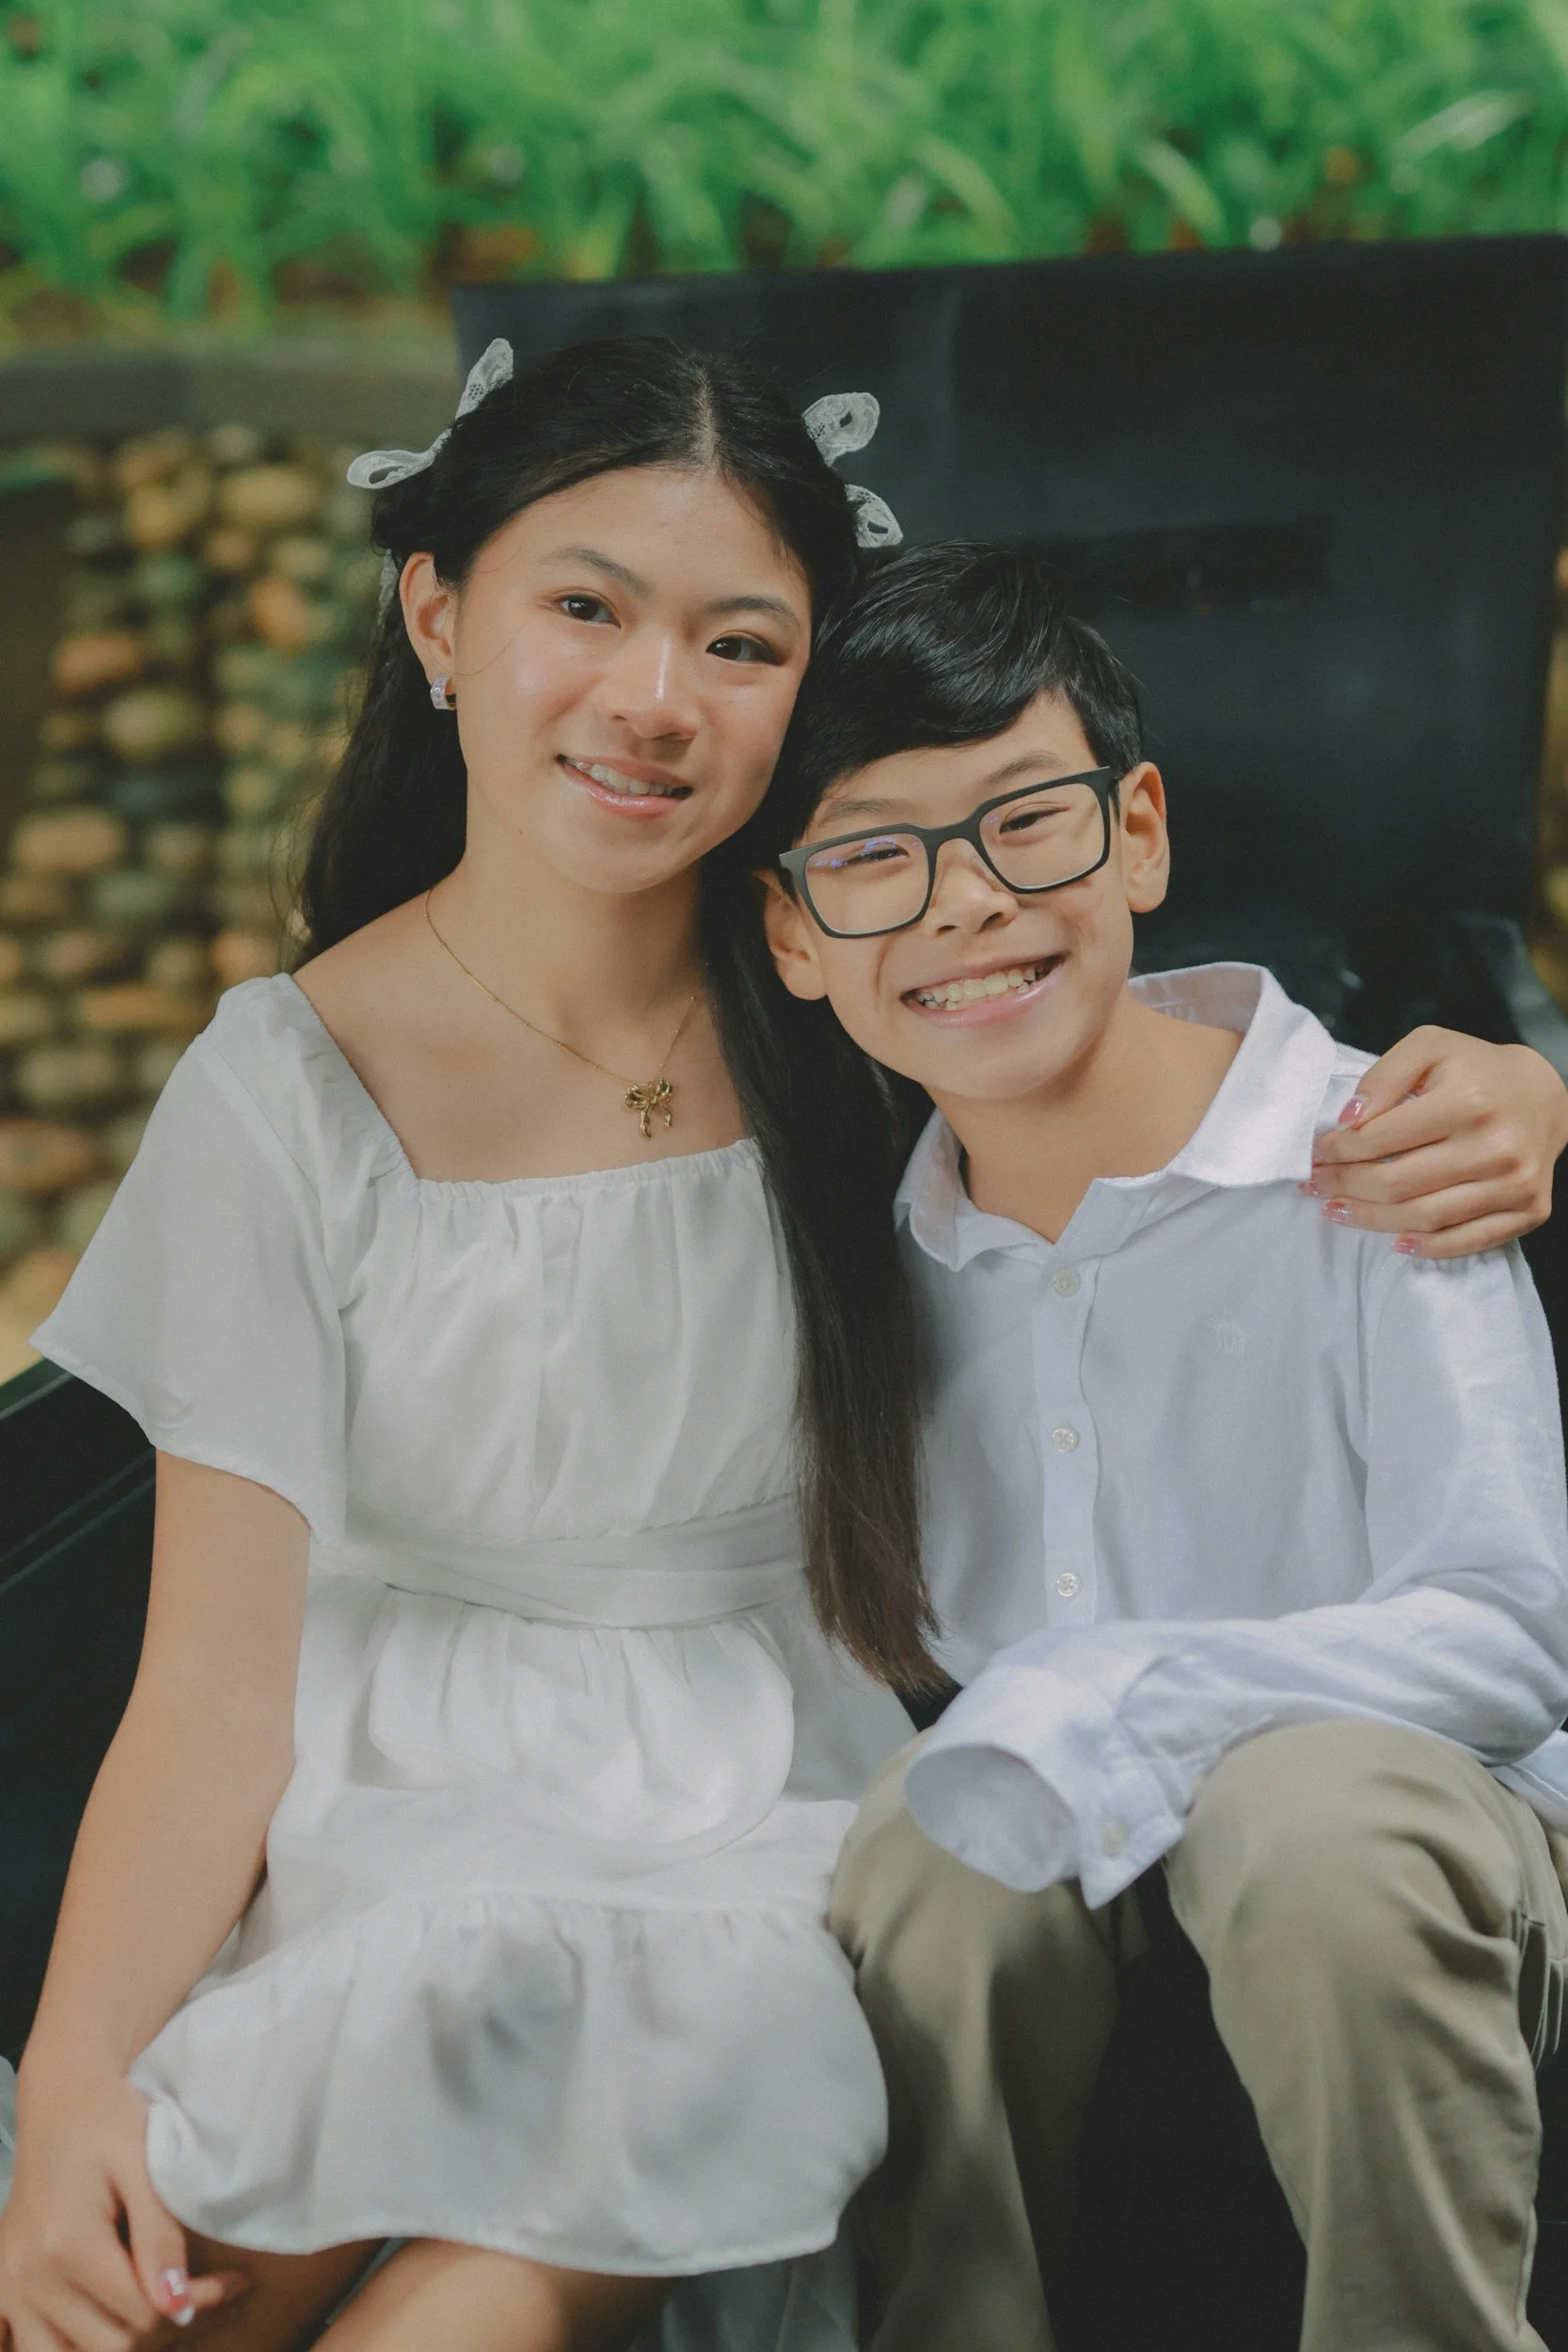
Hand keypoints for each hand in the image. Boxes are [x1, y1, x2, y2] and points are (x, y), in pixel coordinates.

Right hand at [0, 2063, 246, 2348]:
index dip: (197, 2304)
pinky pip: (29, 2348)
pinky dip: (69, 2348)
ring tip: (162, 2311)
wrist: (61, 2100)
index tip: (233, 2282)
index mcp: (66, 2245)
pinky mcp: (2, 2290)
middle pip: (111, 2346)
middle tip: (206, 2296)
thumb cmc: (110, 2121)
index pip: (143, 2313)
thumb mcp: (145, 2164)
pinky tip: (108, 2324)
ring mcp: (9, 2289)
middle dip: (167, 2327)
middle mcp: (29, 2278)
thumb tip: (177, 2305)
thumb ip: (160, 2236)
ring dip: (121, 2344)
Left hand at [1307, 1029, 1567, 1259]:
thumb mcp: (1429, 1047)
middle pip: (1397, 1184)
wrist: (1544, 1095)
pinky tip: (1395, 1241)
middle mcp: (1496, 1147)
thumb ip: (1383, 1076)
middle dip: (1344, 1186)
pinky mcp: (1528, 1210)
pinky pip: (1466, 1241)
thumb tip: (1348, 1120)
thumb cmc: (1476, 1070)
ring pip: (1424, 1218)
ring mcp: (1515, 1184)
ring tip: (1337, 1210)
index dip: (1337, 1150)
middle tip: (1316, 1184)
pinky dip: (1426, 1247)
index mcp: (1468, 1102)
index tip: (1316, 1152)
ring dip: (1370, 1220)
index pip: (1380, 1139)